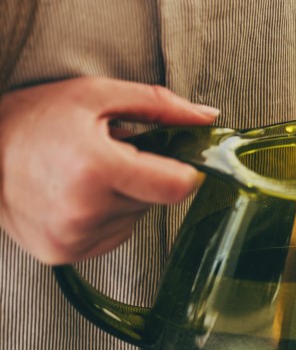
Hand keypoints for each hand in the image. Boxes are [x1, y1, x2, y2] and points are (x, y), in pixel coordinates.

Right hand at [0, 77, 218, 263]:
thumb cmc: (33, 118)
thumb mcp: (96, 95)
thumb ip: (159, 106)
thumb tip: (208, 117)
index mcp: (95, 168)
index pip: (177, 187)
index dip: (184, 171)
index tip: (175, 158)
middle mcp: (82, 211)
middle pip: (154, 200)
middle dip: (144, 176)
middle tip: (109, 154)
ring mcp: (70, 237)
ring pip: (134, 219)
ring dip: (123, 197)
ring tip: (86, 173)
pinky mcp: (60, 254)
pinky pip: (112, 237)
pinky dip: (105, 217)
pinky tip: (77, 195)